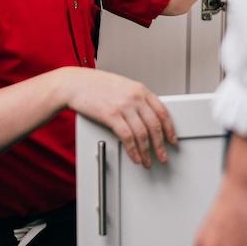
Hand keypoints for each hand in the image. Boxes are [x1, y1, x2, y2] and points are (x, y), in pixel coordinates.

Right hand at [62, 67, 177, 167]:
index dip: (170, 129)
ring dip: (147, 152)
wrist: (74, 84)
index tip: (172, 140)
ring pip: (143, 134)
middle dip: (161, 145)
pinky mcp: (111, 116)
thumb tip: (146, 116)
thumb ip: (135, 98)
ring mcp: (124, 106)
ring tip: (148, 161)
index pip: (162, 112)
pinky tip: (135, 157)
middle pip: (155, 126)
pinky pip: (128, 138)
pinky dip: (133, 151)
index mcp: (140, 89)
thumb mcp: (121, 86)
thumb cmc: (94, 85)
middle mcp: (135, 97)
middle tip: (163, 156)